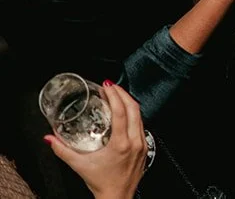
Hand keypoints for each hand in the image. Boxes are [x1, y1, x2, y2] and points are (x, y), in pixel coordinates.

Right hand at [45, 83, 146, 198]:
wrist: (117, 196)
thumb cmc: (102, 183)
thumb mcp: (79, 165)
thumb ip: (62, 150)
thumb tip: (50, 138)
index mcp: (121, 144)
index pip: (122, 112)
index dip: (115, 96)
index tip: (107, 87)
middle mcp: (135, 142)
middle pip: (134, 109)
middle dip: (123, 94)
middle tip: (112, 86)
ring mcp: (142, 144)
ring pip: (140, 116)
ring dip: (129, 103)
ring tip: (117, 96)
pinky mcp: (145, 147)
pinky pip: (141, 125)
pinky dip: (133, 115)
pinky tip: (125, 113)